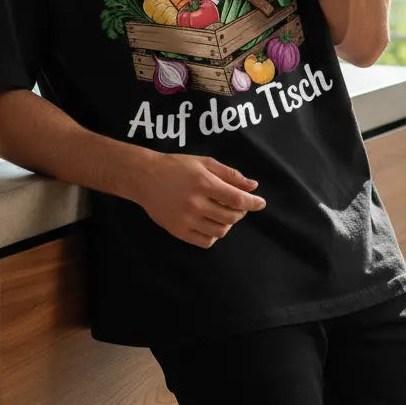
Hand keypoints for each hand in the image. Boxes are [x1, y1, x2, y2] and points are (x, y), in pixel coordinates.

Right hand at [127, 152, 266, 248]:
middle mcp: (195, 203)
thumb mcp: (204, 162)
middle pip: (231, 217)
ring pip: (221, 231)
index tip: (260, 203)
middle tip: (237, 204)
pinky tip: (210, 223)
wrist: (145, 177)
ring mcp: (186, 219)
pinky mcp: (178, 231)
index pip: (237, 199)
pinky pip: (206, 242)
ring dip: (228, 223)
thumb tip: (253, 186)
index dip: (253, 202)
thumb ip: (230, 174)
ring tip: (223, 213)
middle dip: (240, 211)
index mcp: (203, 183)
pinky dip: (214, 235)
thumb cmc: (176, 166)